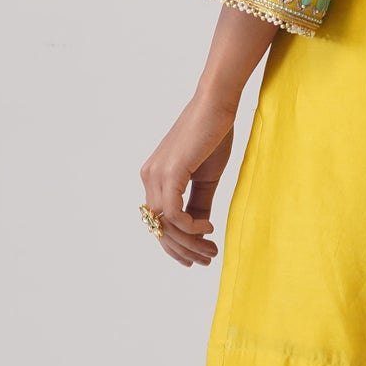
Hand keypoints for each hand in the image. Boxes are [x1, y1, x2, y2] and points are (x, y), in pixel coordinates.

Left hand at [140, 91, 235, 268]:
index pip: (159, 222)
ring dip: (190, 243)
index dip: (176, 245)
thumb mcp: (205, 177)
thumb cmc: (212, 135)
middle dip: (184, 249)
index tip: (200, 256)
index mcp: (155, 178)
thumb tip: (199, 229)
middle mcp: (149, 178)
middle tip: (208, 259)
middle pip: (159, 228)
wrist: (216, 106)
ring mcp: (156, 175)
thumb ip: (198, 203)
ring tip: (211, 249)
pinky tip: (209, 227)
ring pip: (166, 225)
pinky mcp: (169, 173)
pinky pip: (174, 214)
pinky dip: (191, 227)